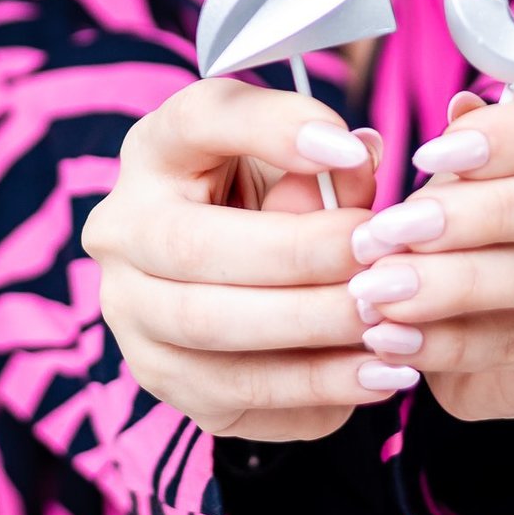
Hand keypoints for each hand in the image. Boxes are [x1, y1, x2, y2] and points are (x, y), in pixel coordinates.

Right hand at [80, 78, 408, 442]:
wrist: (228, 265)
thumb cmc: (272, 192)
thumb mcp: (299, 160)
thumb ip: (331, 165)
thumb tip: (358, 163)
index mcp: (156, 148)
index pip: (198, 119)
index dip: (273, 130)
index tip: (350, 149)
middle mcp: (121, 228)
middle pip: (195, 246)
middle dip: (302, 257)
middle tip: (384, 262)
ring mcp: (128, 309)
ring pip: (209, 331)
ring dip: (312, 337)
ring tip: (392, 333)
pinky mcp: (157, 377)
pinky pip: (230, 396)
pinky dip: (310, 394)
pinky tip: (375, 378)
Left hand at [345, 85, 513, 422]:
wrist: (486, 322)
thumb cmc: (481, 218)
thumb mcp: (470, 173)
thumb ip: (470, 143)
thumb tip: (461, 108)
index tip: (427, 155)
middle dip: (486, 212)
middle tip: (394, 229)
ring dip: (459, 279)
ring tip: (379, 286)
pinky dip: (449, 341)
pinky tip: (391, 336)